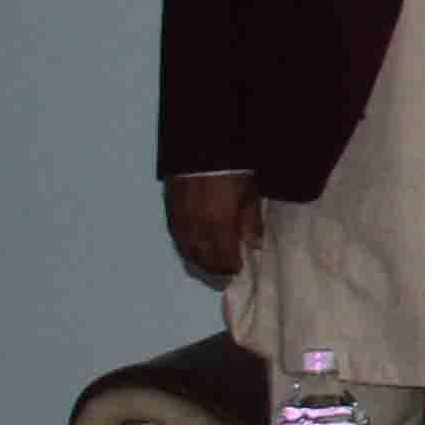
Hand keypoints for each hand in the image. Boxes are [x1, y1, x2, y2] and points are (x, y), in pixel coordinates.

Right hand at [163, 172, 260, 287]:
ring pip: (187, 251)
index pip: (224, 257)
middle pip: (203, 258)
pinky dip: (185, 248)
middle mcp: (197, 229)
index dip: (230, 267)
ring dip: (198, 262)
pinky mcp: (170, 213)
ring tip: (209, 266)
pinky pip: (177, 239)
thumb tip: (254, 244)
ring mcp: (180, 222)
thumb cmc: (232, 170)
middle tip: (224, 273)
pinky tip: (192, 250)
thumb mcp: (250, 194)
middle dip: (215, 269)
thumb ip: (251, 221)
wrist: (201, 151)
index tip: (238, 270)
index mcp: (219, 225)